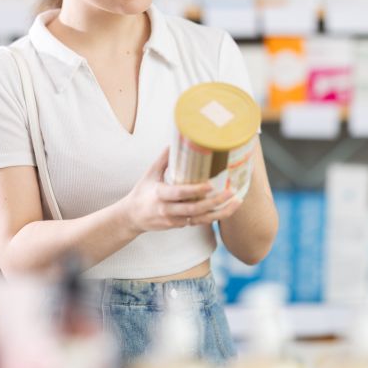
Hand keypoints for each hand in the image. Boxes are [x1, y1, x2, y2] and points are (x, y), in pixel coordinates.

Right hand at [121, 147, 243, 234]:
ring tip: (236, 202)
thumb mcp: (150, 173)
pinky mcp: (178, 226)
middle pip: (194, 208)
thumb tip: (175, 142)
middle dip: (215, 202)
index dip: (196, 190)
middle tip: (231, 192)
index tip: (211, 184)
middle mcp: (167, 210)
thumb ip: (163, 159)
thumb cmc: (142, 192)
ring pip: (200, 219)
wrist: (132, 217)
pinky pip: (198, 222)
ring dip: (220, 212)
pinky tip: (227, 208)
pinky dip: (212, 216)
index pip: (180, 193)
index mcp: (160, 194)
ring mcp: (173, 220)